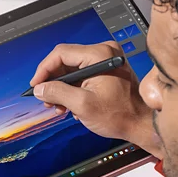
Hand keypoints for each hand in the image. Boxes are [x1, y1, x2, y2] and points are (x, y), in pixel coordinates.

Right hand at [29, 42, 158, 155]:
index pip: (61, 54)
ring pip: (72, 69)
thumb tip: (39, 88)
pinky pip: (82, 75)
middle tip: (45, 99)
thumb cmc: (120, 115)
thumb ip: (57, 93)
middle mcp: (104, 52)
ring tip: (58, 106)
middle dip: (53, 82)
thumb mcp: (82, 105)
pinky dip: (72, 89)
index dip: (44, 70)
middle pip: (65, 61)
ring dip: (61, 88)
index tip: (36, 86)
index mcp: (100, 55)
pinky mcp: (106, 70)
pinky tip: (70, 105)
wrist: (141, 124)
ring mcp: (106, 61)